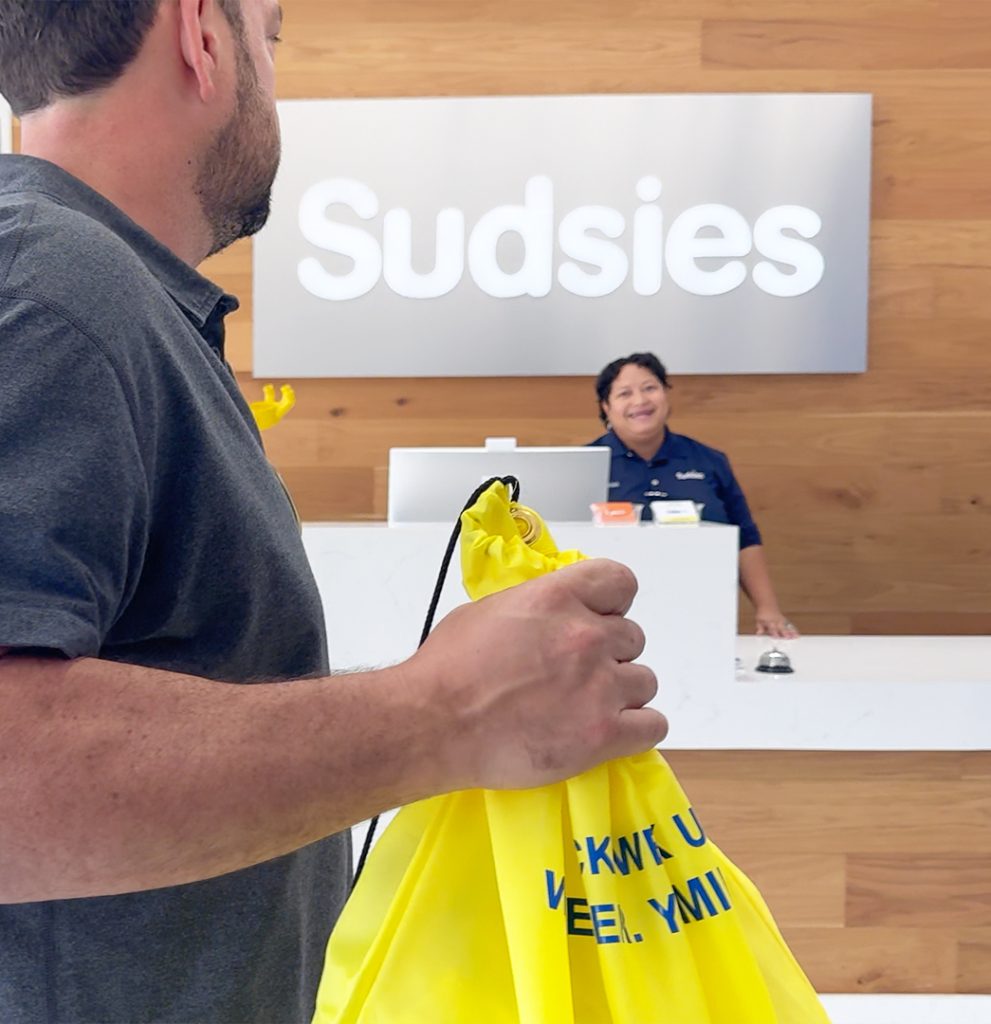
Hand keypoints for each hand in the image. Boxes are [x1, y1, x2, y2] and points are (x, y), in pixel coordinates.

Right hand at [410, 559, 666, 790]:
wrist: (433, 724)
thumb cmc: (448, 669)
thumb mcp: (489, 611)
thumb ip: (536, 608)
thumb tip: (552, 618)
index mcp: (558, 597)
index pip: (621, 582)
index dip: (612, 603)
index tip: (598, 618)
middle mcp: (586, 636)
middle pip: (632, 637)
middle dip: (609, 654)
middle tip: (576, 675)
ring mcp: (600, 686)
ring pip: (644, 681)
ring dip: (621, 693)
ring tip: (585, 707)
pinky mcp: (604, 734)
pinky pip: (652, 726)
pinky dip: (636, 729)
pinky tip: (611, 732)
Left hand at [755, 607, 798, 639]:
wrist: (767, 606)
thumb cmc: (763, 615)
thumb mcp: (759, 621)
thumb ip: (760, 628)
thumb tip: (758, 633)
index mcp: (769, 622)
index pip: (772, 628)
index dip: (774, 633)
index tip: (777, 637)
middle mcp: (776, 621)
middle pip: (781, 628)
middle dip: (785, 633)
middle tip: (788, 638)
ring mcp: (781, 621)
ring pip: (787, 627)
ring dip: (791, 632)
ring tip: (796, 637)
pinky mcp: (785, 621)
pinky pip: (790, 626)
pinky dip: (794, 630)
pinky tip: (797, 635)